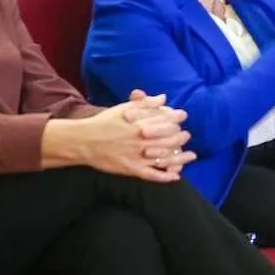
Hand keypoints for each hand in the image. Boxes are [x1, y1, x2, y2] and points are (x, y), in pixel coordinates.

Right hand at [79, 95, 194, 182]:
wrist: (83, 141)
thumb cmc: (104, 122)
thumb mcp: (124, 108)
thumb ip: (144, 103)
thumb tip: (163, 98)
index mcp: (140, 123)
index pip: (166, 120)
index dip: (176, 118)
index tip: (183, 116)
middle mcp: (141, 140)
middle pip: (169, 139)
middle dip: (181, 137)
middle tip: (186, 135)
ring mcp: (137, 155)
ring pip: (165, 158)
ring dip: (180, 157)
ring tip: (191, 156)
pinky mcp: (131, 169)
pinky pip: (152, 175)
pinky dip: (165, 176)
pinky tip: (176, 176)